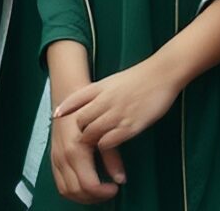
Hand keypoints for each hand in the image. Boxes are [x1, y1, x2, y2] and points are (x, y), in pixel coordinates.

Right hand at [48, 90, 122, 203]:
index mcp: (75, 150)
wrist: (69, 93)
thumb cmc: (90, 108)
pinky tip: (86, 187)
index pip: (88, 183)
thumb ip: (112, 156)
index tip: (115, 188)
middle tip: (109, 192)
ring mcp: (55, 158)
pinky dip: (73, 191)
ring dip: (83, 196)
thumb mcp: (105, 131)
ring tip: (100, 192)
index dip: (103, 192)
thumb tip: (121, 179)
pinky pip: (59, 183)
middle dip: (94, 197)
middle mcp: (62, 157)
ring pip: (65, 190)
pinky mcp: (53, 158)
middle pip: (76, 191)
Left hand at [58, 60, 180, 173]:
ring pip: (91, 133)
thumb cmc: (138, 78)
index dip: (64, 110)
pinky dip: (104, 146)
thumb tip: (76, 105)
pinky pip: (108, 141)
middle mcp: (106, 100)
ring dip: (89, 142)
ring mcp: (118, 113)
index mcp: (100, 88)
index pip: (74, 99)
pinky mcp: (131, 125)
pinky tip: (108, 145)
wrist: (163, 73)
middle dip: (76, 132)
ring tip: (92, 146)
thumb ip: (94, 93)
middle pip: (79, 121)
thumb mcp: (112, 81)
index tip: (56, 118)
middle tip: (78, 140)